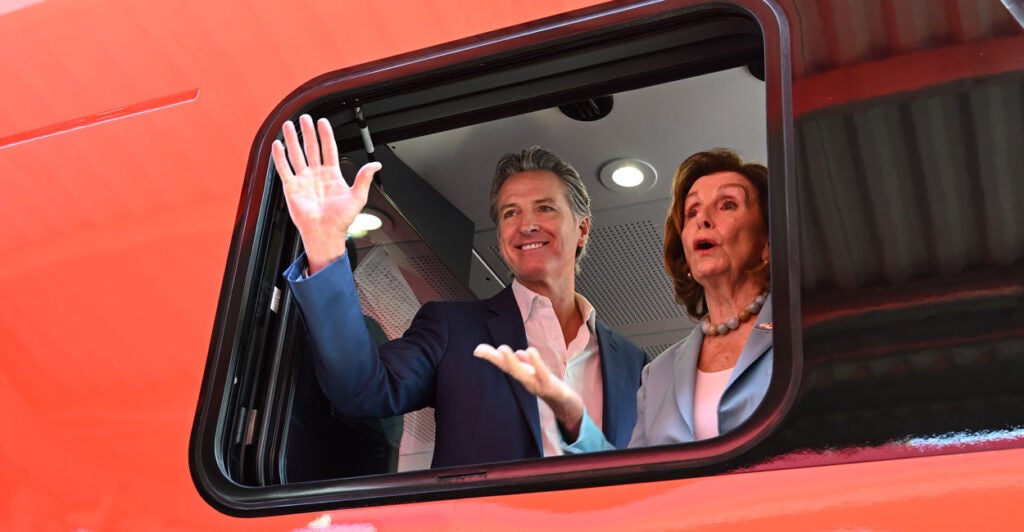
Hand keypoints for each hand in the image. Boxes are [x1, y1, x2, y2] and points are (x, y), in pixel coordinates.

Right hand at [271, 114, 380, 273]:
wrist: (325, 234)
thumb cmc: (341, 220)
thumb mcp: (358, 197)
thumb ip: (364, 178)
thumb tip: (376, 164)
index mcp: (332, 175)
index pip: (328, 149)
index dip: (326, 135)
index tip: (323, 122)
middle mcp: (317, 175)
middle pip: (311, 148)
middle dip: (308, 132)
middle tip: (305, 118)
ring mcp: (304, 180)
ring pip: (297, 155)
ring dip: (293, 140)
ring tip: (289, 125)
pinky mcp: (292, 188)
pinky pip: (284, 169)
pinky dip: (280, 157)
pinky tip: (278, 145)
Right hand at [474, 343, 584, 437]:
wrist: (567, 404)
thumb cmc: (549, 385)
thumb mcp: (537, 372)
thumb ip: (527, 363)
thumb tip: (518, 352)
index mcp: (522, 376)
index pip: (505, 365)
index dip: (491, 357)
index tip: (477, 350)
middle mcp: (526, 381)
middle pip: (509, 370)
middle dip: (496, 359)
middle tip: (481, 350)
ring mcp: (537, 385)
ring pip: (522, 374)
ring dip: (511, 362)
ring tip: (502, 349)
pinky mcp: (551, 386)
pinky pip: (542, 374)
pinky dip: (536, 364)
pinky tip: (530, 352)